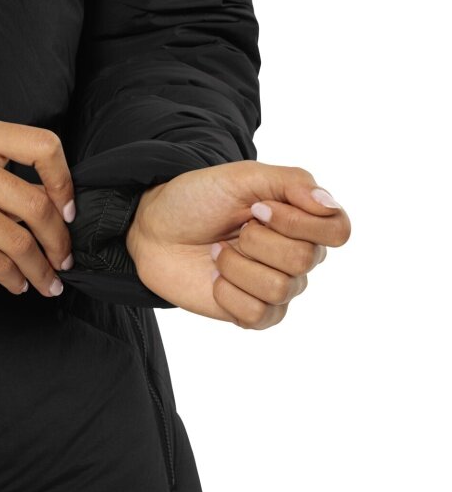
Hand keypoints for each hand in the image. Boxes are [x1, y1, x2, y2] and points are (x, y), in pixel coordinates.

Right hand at [0, 117, 75, 296]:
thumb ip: (11, 176)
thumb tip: (63, 210)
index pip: (42, 146)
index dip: (64, 182)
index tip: (69, 210)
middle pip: (35, 202)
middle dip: (59, 239)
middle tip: (64, 258)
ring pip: (19, 240)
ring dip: (41, 267)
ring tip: (48, 280)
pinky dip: (15, 279)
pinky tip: (19, 283)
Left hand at [125, 161, 350, 327]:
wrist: (153, 229)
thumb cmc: (198, 198)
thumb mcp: (241, 177)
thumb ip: (291, 182)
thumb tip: (329, 204)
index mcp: (302, 219)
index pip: (338, 230)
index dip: (297, 222)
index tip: (257, 208)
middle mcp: (298, 255)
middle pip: (305, 259)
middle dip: (256, 240)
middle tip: (234, 229)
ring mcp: (277, 287)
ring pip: (279, 289)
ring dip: (236, 265)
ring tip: (217, 252)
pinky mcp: (254, 313)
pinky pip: (258, 314)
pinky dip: (227, 293)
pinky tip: (215, 278)